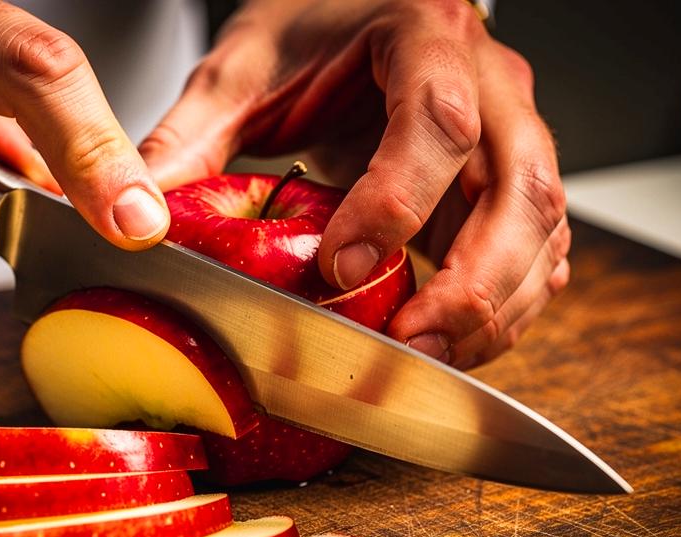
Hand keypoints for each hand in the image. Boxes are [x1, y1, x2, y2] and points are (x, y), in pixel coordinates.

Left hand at [140, 0, 568, 368]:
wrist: (360, 4)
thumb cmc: (310, 28)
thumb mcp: (240, 69)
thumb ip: (191, 137)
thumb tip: (137, 216)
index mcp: (421, 36)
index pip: (435, 120)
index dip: (398, 201)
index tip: (341, 266)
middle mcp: (489, 81)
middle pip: (520, 186)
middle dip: (474, 281)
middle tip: (411, 342)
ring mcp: (514, 128)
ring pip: (542, 225)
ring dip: (500, 306)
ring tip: (433, 357)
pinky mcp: (513, 175)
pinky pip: (540, 245)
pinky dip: (514, 300)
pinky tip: (469, 334)